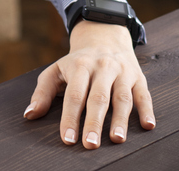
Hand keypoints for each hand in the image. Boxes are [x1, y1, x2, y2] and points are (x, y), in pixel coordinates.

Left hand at [24, 20, 154, 148]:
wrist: (104, 35)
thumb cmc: (77, 61)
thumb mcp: (56, 70)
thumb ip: (43, 92)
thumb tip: (30, 115)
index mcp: (80, 66)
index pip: (74, 95)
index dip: (70, 118)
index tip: (67, 139)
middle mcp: (103, 68)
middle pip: (98, 97)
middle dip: (94, 122)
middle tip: (90, 144)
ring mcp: (122, 72)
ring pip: (122, 97)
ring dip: (121, 119)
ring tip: (117, 140)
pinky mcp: (138, 77)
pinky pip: (144, 94)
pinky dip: (147, 110)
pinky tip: (148, 125)